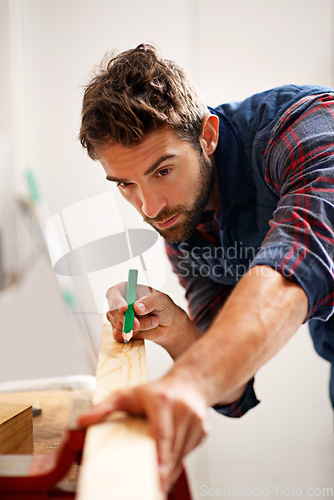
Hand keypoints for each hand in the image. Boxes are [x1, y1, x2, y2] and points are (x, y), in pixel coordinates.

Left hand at [77, 374, 209, 492]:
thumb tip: (81, 420)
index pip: (163, 434)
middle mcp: (183, 410)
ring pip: (182, 456)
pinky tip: (168, 464)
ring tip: (157, 483)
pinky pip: (188, 453)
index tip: (157, 478)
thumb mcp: (128, 394)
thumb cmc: (156, 391)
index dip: (161, 458)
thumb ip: (104, 407)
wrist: (189, 382)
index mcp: (163, 401)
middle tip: (152, 490)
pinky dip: (177, 462)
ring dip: (169, 470)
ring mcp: (196, 421)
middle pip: (172, 450)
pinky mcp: (204, 431)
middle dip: (162, 472)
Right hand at [106, 283, 201, 358]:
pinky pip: (119, 336)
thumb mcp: (161, 300)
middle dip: (125, 320)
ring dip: (137, 327)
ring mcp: (118, 318)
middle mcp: (119, 303)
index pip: (113, 293)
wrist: (168, 324)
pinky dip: (133, 336)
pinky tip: (146, 330)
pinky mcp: (121, 331)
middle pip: (112, 312)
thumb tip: (137, 307)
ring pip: (118, 326)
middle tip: (138, 325)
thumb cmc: (163, 307)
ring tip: (154, 322)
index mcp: (126, 289)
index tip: (125, 309)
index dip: (116, 301)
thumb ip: (150, 301)